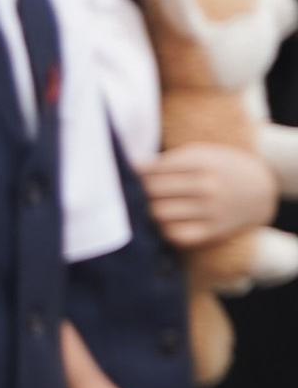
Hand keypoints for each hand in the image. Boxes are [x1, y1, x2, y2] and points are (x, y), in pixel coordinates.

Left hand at [139, 140, 279, 247]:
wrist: (260, 189)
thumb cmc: (220, 167)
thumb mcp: (200, 153)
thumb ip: (168, 160)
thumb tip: (130, 171)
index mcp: (200, 162)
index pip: (153, 170)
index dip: (135, 173)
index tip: (128, 175)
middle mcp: (206, 186)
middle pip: (152, 192)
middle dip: (138, 192)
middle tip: (133, 192)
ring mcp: (209, 211)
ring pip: (159, 214)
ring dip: (147, 210)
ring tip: (147, 206)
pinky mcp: (211, 231)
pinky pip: (174, 234)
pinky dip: (163, 228)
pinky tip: (163, 221)